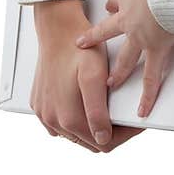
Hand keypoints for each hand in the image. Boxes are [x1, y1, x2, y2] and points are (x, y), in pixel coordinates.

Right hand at [31, 0, 144, 152]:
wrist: (57, 30)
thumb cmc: (79, 50)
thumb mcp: (95, 77)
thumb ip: (97, 111)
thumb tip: (102, 138)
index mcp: (68, 118)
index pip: (103, 144)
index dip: (124, 134)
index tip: (134, 122)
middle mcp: (52, 121)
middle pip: (89, 141)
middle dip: (109, 131)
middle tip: (123, 113)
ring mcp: (44, 114)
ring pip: (74, 134)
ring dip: (91, 126)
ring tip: (104, 105)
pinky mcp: (39, 106)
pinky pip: (59, 123)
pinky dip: (74, 117)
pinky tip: (84, 103)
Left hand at [75, 0, 173, 118]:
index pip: (115, 0)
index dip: (112, 4)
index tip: (110, 6)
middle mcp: (129, 19)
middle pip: (109, 32)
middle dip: (97, 40)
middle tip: (87, 45)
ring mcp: (140, 37)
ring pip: (125, 59)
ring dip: (118, 73)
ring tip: (110, 84)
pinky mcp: (156, 49)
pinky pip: (152, 77)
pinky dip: (148, 95)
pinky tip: (143, 109)